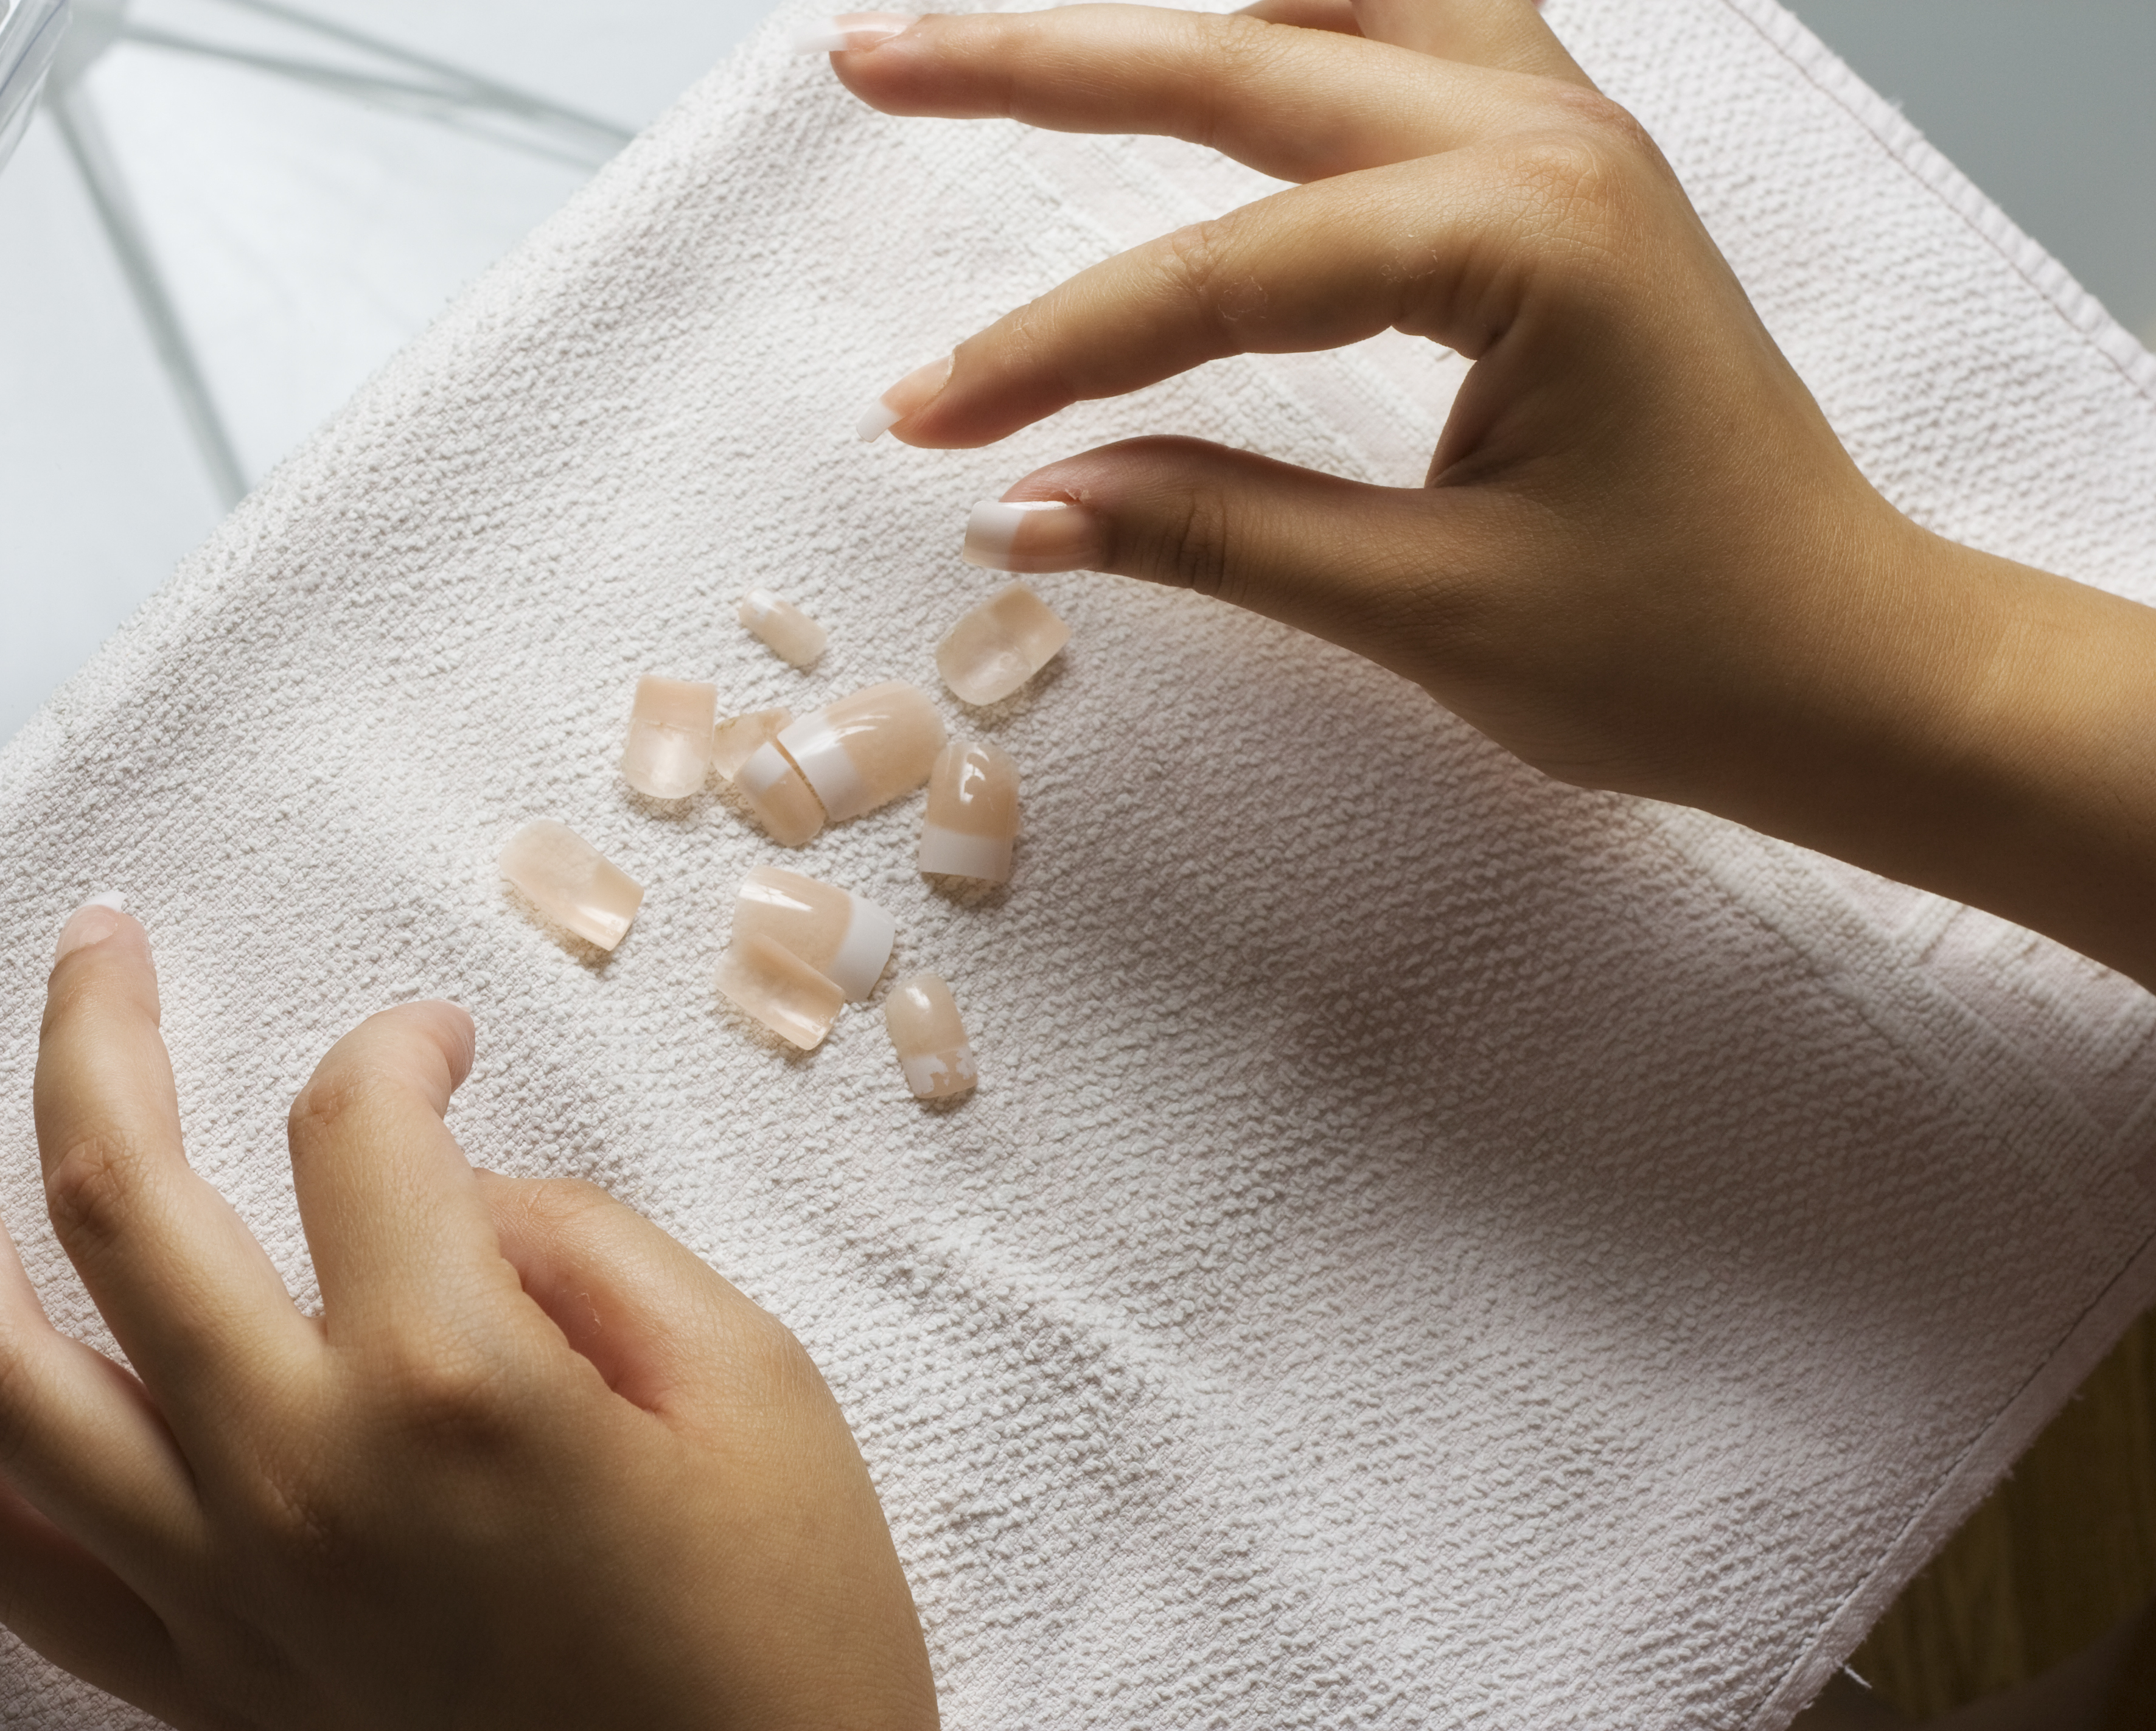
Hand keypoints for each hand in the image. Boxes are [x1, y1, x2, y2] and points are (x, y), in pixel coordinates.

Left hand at [0, 899, 938, 1730]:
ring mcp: (225, 1585)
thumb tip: (444, 1190)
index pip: (357, 1131)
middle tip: (96, 939)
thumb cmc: (782, 1627)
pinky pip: (6, 1557)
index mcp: (452, 1382)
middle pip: (121, 1196)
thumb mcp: (747, 1378)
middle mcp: (300, 1473)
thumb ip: (580, 1239)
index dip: (397, 1047)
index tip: (438, 1044)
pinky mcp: (202, 1677)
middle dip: (93, 1031)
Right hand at [821, 2, 2155, 983]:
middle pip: (1245, 61)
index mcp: (1526, 236)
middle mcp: (1546, 142)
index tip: (928, 423)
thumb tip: (1021, 510)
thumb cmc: (1687, 648)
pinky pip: (1406, 39)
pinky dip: (1290, 27)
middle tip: (875, 60)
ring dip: (1166, 22)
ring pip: (1325, 13)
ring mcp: (1562, 138)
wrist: (1855, 665)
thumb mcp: (1429, 607)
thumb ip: (1215, 534)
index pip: (1220, 272)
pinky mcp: (1559, 176)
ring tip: (1012, 35)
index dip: (1053, 347)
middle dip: (1044, 62)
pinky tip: (1209, 37)